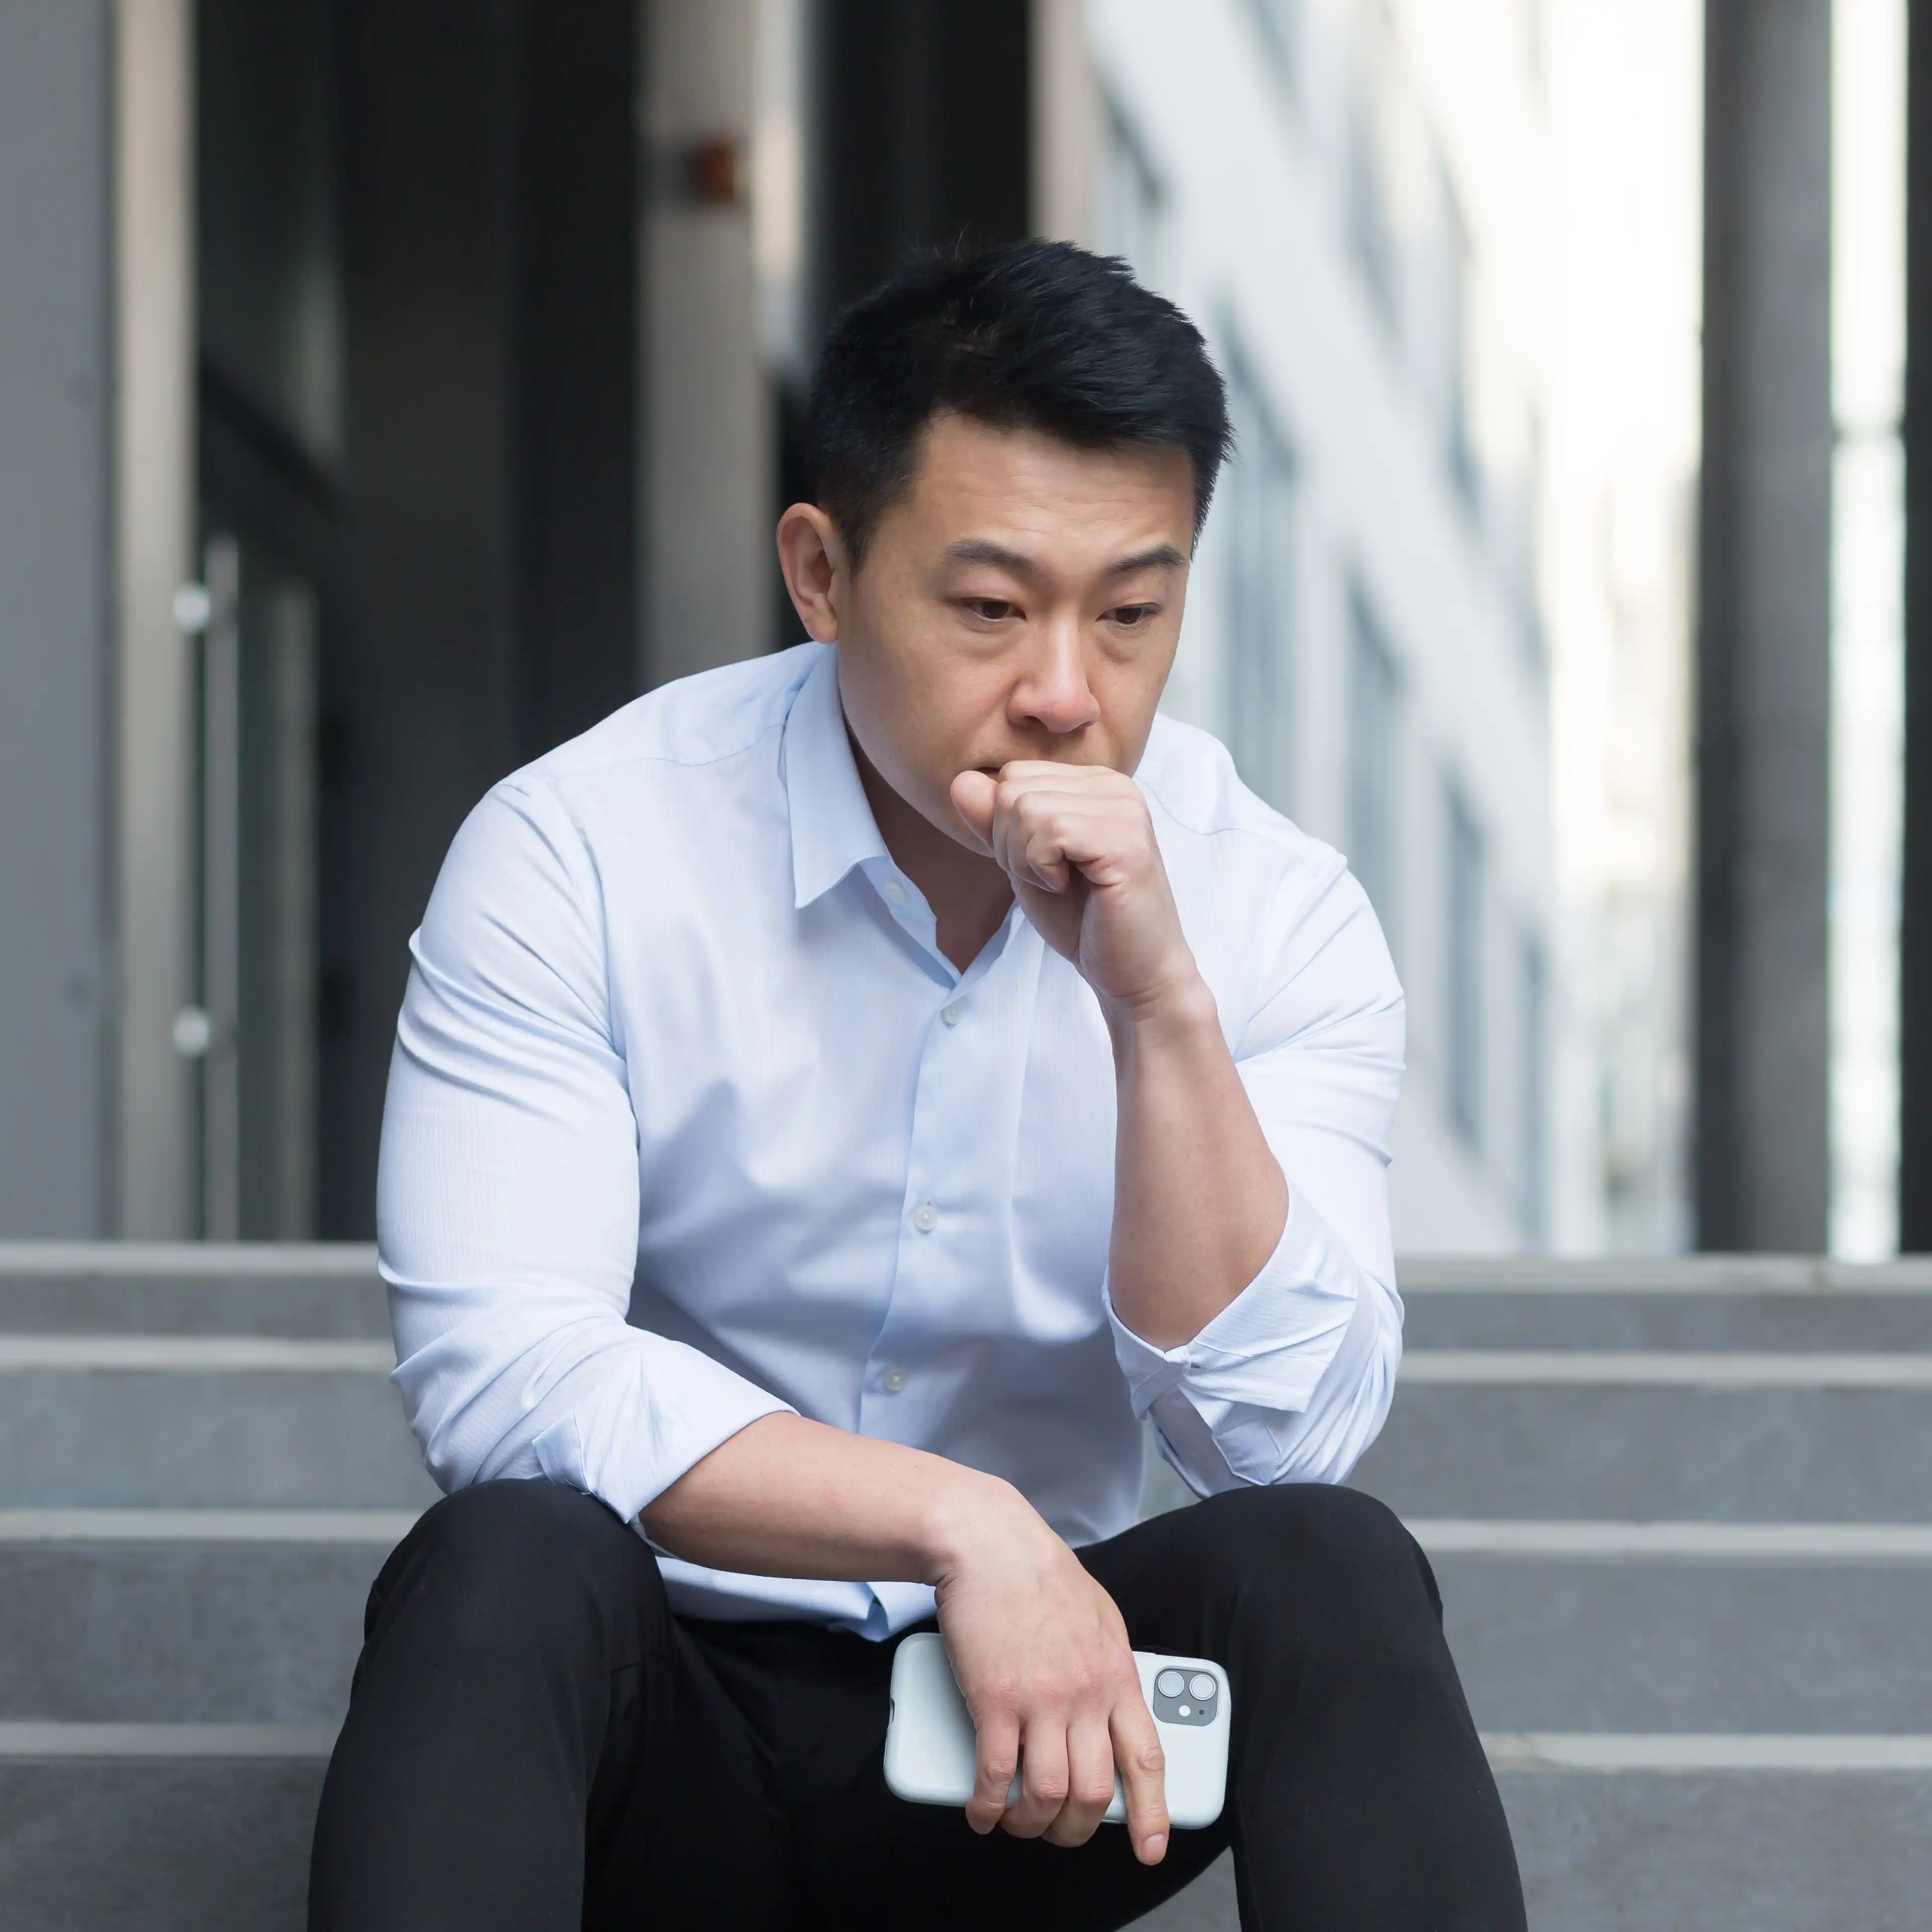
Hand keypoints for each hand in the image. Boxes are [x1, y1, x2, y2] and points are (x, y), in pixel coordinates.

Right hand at [928, 1476, 1168, 1862]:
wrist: (990, 1542)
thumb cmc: (1040, 1573)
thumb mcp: (1099, 1616)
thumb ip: (1109, 1666)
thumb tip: (1109, 1708)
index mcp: (1117, 1674)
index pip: (1146, 1758)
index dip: (1152, 1812)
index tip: (1150, 1848)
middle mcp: (1085, 1694)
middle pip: (1093, 1792)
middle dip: (1075, 1828)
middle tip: (1058, 1830)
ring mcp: (1040, 1700)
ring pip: (1047, 1794)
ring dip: (1030, 1822)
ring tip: (1016, 1820)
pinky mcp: (995, 1700)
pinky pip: (996, 1775)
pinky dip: (988, 1805)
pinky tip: (982, 1809)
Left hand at [950, 762, 1197, 1018]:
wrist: (1132, 972)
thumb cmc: (1082, 920)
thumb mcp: (1023, 864)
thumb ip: (993, 823)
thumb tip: (961, 780)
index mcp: (1093, 783)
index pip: (1014, 776)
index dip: (1006, 829)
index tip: (1042, 866)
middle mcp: (1113, 785)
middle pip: (1013, 787)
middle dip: (1011, 844)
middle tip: (1050, 879)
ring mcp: (1122, 808)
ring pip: (1025, 807)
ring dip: (1025, 860)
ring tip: (1060, 884)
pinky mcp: (1124, 839)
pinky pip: (1049, 831)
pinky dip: (1042, 868)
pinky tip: (1068, 887)